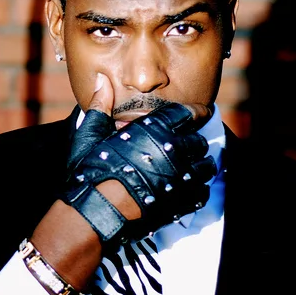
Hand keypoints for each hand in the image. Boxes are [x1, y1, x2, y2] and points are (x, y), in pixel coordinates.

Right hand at [63, 77, 216, 244]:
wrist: (97, 212)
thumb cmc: (91, 173)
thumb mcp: (90, 136)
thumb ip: (99, 107)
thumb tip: (102, 81)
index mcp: (153, 129)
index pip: (186, 113)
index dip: (196, 111)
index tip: (201, 112)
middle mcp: (172, 150)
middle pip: (198, 141)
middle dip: (193, 142)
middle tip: (187, 145)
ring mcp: (181, 177)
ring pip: (205, 166)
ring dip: (199, 165)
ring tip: (190, 167)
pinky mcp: (182, 201)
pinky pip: (201, 192)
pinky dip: (197, 189)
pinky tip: (186, 189)